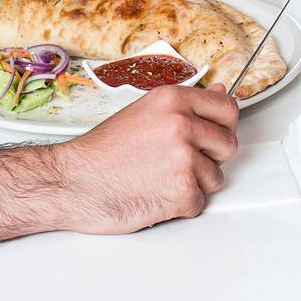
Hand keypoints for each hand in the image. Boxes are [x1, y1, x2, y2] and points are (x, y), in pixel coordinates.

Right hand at [53, 84, 239, 233]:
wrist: (72, 182)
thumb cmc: (101, 152)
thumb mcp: (144, 112)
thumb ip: (185, 106)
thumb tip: (218, 94)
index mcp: (173, 100)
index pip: (227, 108)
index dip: (223, 125)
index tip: (214, 132)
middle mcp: (181, 125)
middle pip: (228, 144)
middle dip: (210, 157)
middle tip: (179, 161)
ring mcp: (184, 158)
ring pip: (215, 177)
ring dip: (193, 184)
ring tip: (160, 178)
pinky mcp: (182, 191)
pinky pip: (199, 202)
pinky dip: (180, 206)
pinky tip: (155, 194)